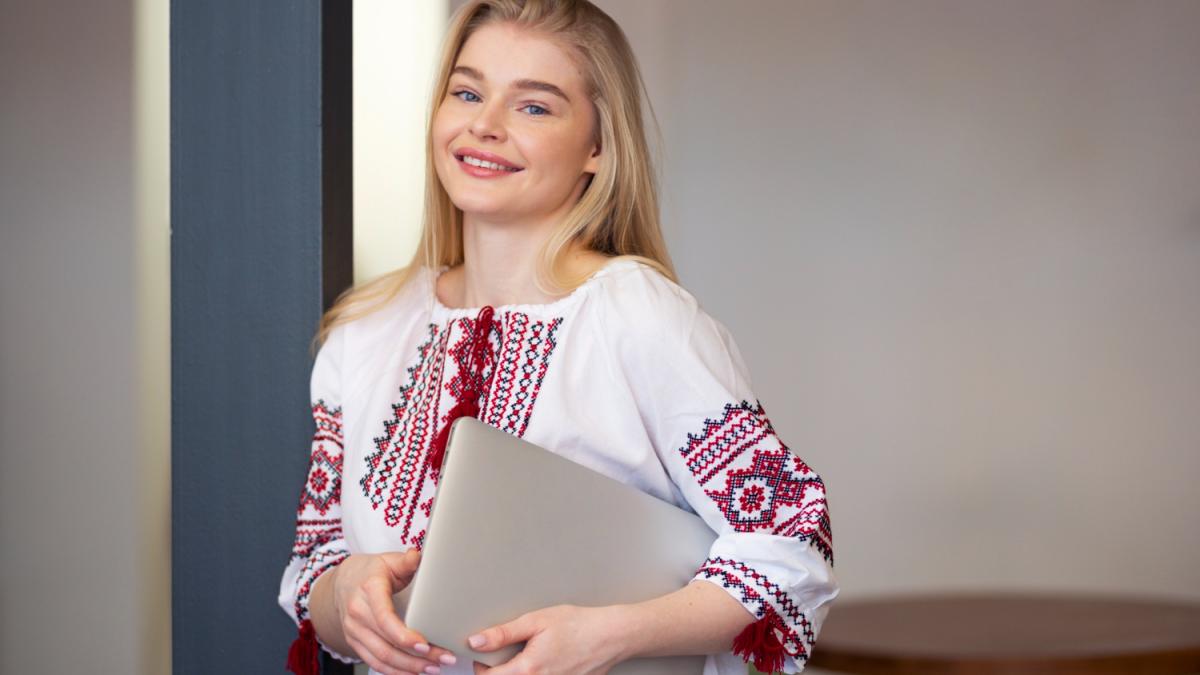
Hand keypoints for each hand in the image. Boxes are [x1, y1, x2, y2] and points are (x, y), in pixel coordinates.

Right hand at [329, 550, 456, 674]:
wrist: (342, 582)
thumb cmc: (370, 571)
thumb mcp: (387, 560)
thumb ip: (405, 561)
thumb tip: (418, 556)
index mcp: (368, 591)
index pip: (384, 619)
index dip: (404, 635)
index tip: (425, 645)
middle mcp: (357, 614)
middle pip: (386, 644)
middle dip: (416, 657)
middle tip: (443, 659)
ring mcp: (354, 632)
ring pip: (381, 658)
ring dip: (408, 668)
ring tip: (434, 668)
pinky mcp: (355, 643)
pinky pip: (374, 663)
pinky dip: (395, 672)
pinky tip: (414, 673)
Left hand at [468, 604, 629, 674]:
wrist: (611, 636)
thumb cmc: (578, 625)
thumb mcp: (536, 621)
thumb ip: (503, 634)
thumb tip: (476, 642)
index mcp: (527, 670)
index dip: (480, 666)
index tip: (483, 654)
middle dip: (499, 671)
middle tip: (505, 654)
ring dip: (518, 672)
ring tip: (529, 656)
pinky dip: (536, 674)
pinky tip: (545, 662)